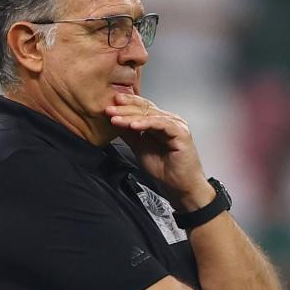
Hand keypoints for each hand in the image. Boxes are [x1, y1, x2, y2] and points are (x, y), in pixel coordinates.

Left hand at [105, 94, 213, 209]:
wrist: (179, 185)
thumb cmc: (165, 169)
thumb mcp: (139, 148)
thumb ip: (130, 135)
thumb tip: (114, 122)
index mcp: (160, 122)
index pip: (142, 108)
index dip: (126, 104)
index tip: (110, 104)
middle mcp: (169, 120)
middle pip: (145, 109)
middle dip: (125, 109)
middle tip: (108, 109)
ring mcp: (176, 125)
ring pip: (150, 115)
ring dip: (131, 116)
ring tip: (116, 118)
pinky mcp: (181, 132)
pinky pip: (161, 124)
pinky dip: (146, 124)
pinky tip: (133, 126)